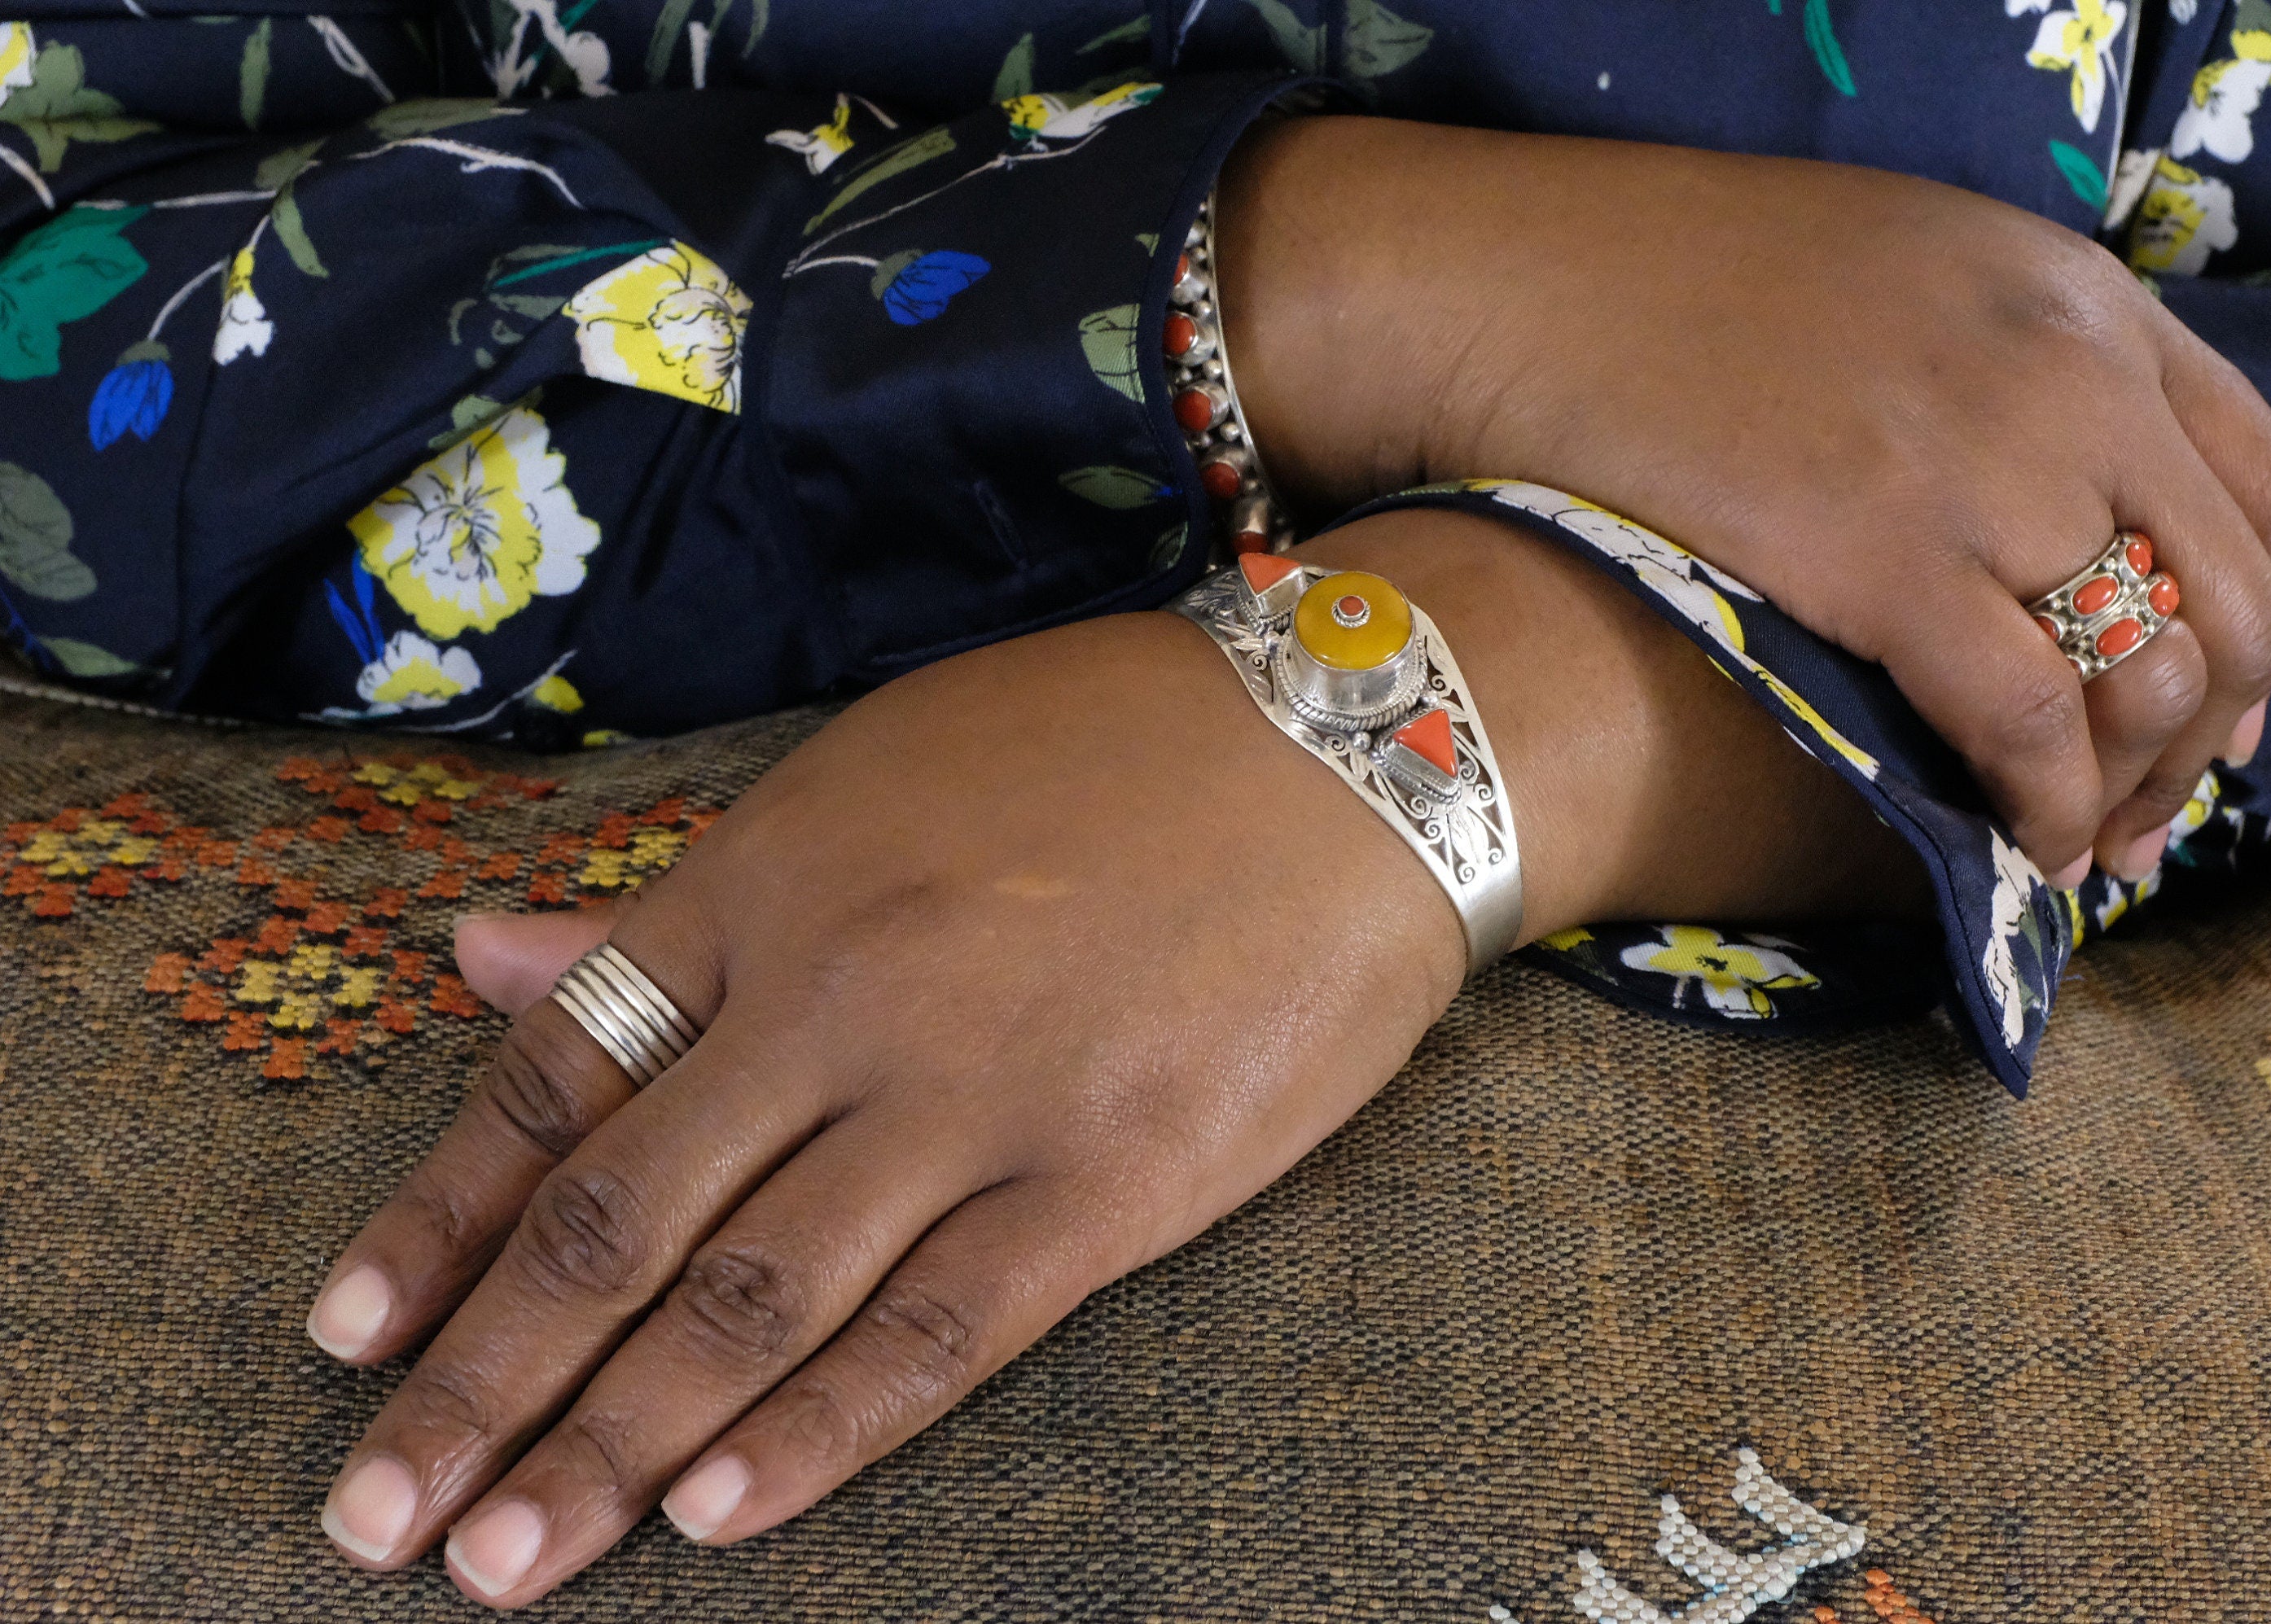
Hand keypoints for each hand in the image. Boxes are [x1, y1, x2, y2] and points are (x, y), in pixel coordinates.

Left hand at [304, 509, 1921, 1606]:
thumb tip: (478, 958)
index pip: (559, 1076)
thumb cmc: (1111, 747)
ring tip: (498, 1562)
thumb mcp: (868, 771)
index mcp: (771, 880)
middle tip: (374, 1519)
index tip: (348, 1336)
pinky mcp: (1109, 1181)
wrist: (1361, 744)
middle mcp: (843, 996)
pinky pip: (936, 1333)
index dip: (440, 1216)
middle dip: (484, 1384)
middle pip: (621, 1220)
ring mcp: (976, 1097)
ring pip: (753, 1300)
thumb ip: (676, 896)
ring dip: (609, 1444)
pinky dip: (816, 1435)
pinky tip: (711, 1516)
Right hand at [1221, 117, 2270, 883]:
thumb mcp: (1891, 282)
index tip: (2213, 693)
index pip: (2256, 482)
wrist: (1520, 292)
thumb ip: (1994, 374)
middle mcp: (2071, 375)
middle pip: (2228, 592)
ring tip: (2083, 849)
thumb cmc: (1667, 291)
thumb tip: (2029, 506)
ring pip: (2147, 672)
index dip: (2254, 613)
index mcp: (2077, 295)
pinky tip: (2020, 853)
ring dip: (2131, 785)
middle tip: (2152, 810)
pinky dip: (2046, 808)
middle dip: (2203, 731)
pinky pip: (2032, 722)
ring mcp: (1992, 463)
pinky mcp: (1892, 559)